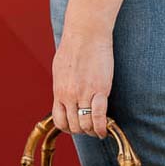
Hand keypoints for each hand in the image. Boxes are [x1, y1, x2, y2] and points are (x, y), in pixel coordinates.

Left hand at [52, 19, 112, 138]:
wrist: (86, 34)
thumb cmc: (74, 46)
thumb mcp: (60, 69)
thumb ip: (62, 84)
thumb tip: (64, 93)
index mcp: (59, 91)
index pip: (59, 121)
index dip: (68, 129)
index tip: (77, 128)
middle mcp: (69, 96)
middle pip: (73, 126)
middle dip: (82, 131)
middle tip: (91, 129)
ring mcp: (83, 94)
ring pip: (85, 125)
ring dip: (92, 131)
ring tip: (99, 130)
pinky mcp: (99, 90)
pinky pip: (98, 117)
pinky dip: (102, 128)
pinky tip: (105, 130)